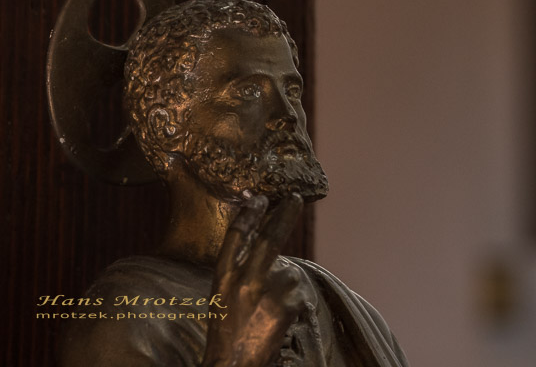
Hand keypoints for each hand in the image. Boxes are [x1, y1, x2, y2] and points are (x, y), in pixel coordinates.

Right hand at [201, 195, 304, 366]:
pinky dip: (295, 302)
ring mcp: (268, 293)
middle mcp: (244, 281)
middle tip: (296, 198)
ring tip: (268, 309)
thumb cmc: (227, 332)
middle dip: (284, 215)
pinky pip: (300, 294)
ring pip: (290, 272)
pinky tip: (278, 319)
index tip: (260, 198)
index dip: (249, 215)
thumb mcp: (223, 296)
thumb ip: (241, 271)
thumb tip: (265, 244)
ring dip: (287, 285)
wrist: (234, 366)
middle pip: (269, 239)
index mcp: (222, 279)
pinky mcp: (288, 305)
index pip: (235, 238)